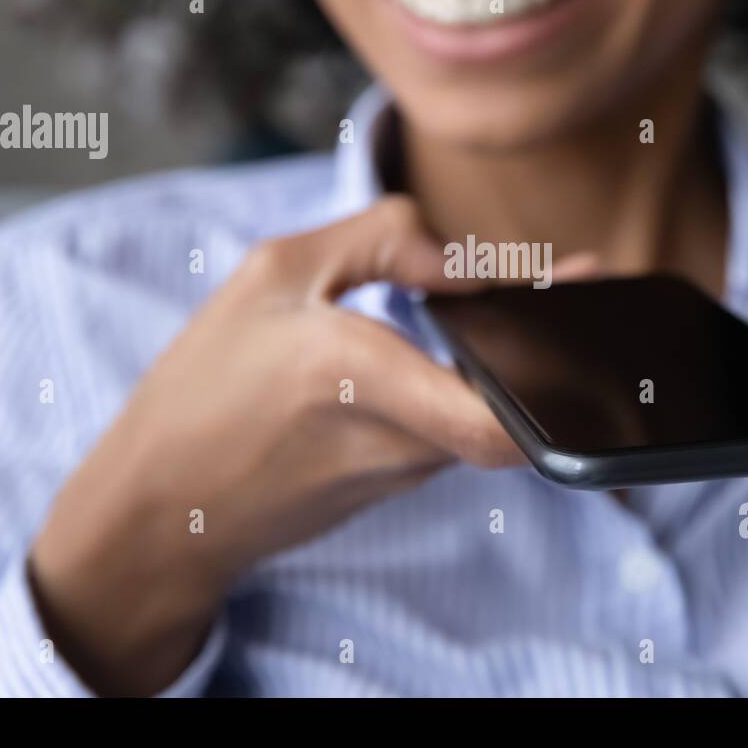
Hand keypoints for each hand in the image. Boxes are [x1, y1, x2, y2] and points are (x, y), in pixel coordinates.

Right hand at [29, 196, 525, 694]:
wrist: (162, 509)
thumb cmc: (204, 387)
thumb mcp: (273, 274)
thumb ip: (378, 238)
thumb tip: (458, 255)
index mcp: (364, 378)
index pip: (499, 416)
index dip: (559, 364)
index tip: (585, 290)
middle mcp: (400, 440)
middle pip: (509, 398)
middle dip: (535, 337)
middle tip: (561, 281)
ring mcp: (403, 473)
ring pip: (478, 408)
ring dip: (488, 357)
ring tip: (484, 301)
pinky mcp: (393, 487)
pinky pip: (446, 426)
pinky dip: (453, 383)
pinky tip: (426, 348)